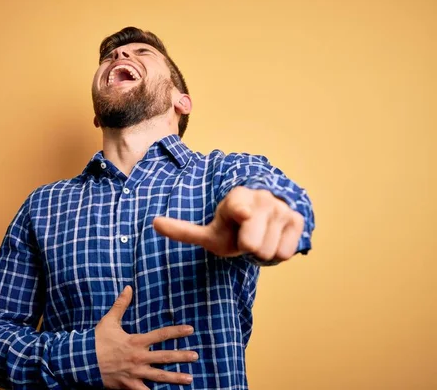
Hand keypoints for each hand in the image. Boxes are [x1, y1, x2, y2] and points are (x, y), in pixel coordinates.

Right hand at [95, 286, 197, 388]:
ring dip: (175, 377)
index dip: (177, 332)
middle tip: (195, 356)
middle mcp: (138, 358)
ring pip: (159, 377)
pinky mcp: (129, 385)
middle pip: (164, 357)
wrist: (82, 360)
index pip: (161, 335)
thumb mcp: (109, 321)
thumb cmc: (96, 340)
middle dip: (181, 356)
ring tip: (190, 379)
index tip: (190, 330)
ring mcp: (135, 373)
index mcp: (136, 341)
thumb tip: (128, 287)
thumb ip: (121, 304)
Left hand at [153, 187, 303, 262]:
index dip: (242, 213)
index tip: (243, 213)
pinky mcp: (297, 219)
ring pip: (270, 252)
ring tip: (256, 237)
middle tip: (242, 237)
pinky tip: (271, 239)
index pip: (242, 209)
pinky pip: (285, 252)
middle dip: (245, 248)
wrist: (259, 219)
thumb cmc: (229, 228)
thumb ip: (183, 230)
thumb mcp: (207, 233)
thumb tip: (154, 223)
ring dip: (261, 250)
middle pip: (253, 246)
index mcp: (236, 199)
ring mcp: (281, 208)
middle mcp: (261, 198)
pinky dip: (277, 251)